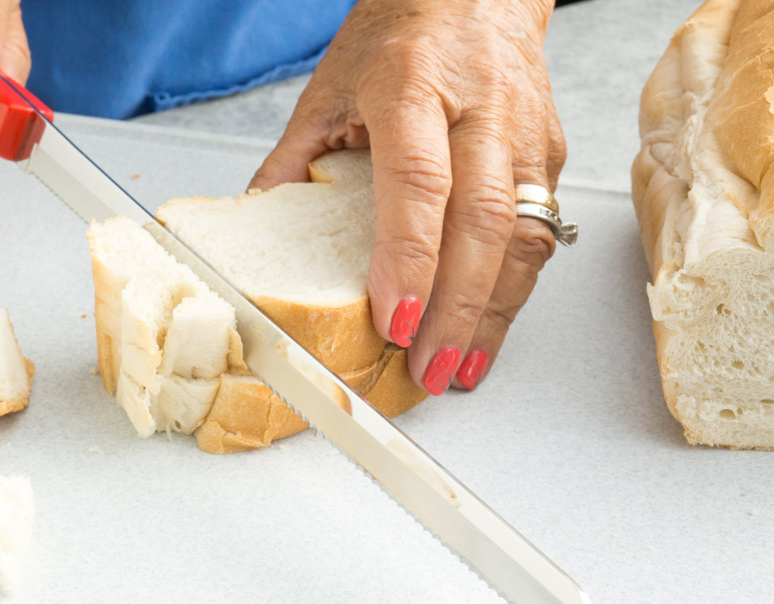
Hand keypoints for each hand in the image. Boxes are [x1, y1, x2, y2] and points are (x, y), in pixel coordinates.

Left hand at [250, 0, 564, 392]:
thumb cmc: (399, 35)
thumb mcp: (328, 89)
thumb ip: (292, 163)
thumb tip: (256, 233)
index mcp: (412, 84)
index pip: (418, 182)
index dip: (409, 258)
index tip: (395, 320)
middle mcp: (481, 108)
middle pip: (481, 220)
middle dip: (456, 308)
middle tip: (428, 369)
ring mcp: (524, 133)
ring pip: (522, 236)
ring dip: (492, 314)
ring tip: (460, 368)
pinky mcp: (547, 155)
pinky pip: (537, 233)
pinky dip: (513, 292)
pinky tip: (486, 331)